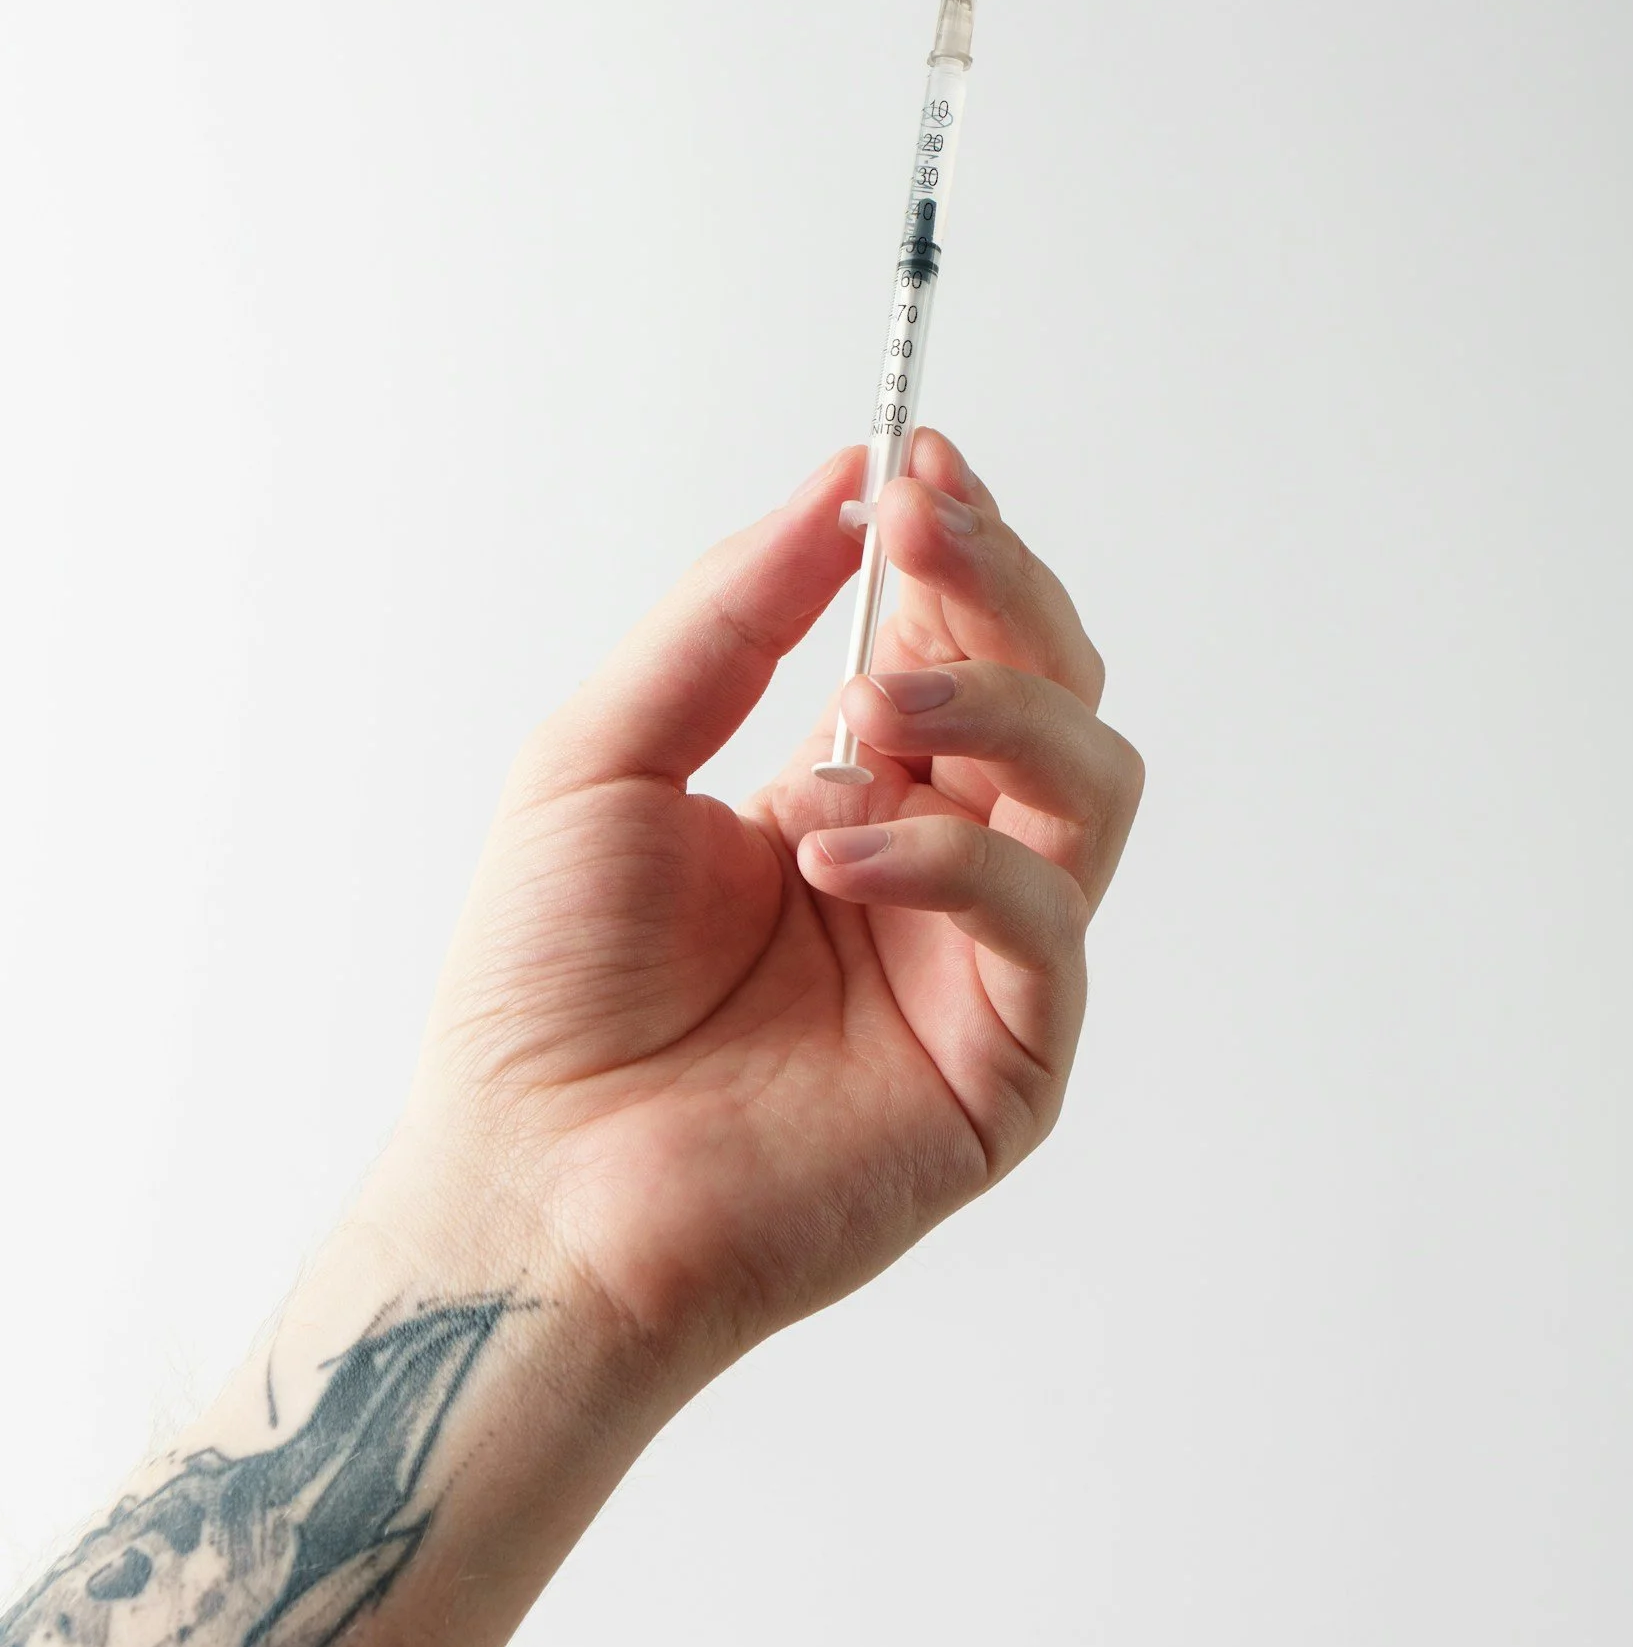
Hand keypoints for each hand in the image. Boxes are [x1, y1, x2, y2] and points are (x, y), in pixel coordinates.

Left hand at [397, 430, 1141, 1385]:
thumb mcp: (602, 754)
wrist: (526, 1185)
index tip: (915, 460)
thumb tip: (835, 486)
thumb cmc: (544, 991)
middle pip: (1056, 690)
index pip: (961, 642)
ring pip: (1091, 781)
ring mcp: (979, 963)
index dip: (957, 545)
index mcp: (855, 794)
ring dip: (994, 705)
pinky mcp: (1006, 1061)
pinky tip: (834, 848)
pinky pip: (1041, 918)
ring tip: (867, 704)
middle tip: (922, 524)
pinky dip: (950, 857)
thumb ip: (727, 619)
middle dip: (1000, 587)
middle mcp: (936, 867)